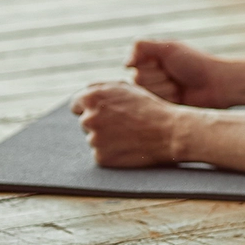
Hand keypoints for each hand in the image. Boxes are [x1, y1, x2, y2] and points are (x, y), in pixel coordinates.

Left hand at [71, 82, 191, 166]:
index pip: (76, 105)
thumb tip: (84, 92)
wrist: (169, 132)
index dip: (90, 108)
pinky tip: (127, 146)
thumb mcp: (126, 88)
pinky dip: (111, 152)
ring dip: (105, 138)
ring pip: (93, 138)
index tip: (103, 113)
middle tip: (123, 124)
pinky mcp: (101, 157)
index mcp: (92, 98)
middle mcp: (89, 118)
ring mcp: (94, 139)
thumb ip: (100, 87)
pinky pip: (100, 154)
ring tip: (128, 135)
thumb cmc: (149, 108)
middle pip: (85, 122)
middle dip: (99, 123)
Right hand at [127, 39, 227, 107]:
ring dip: (164, 89)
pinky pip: (153, 106)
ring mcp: (157, 92)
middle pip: (137, 81)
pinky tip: (179, 97)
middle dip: (158, 78)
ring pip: (145, 94)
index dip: (149, 65)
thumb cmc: (195, 63)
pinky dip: (168, 99)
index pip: (133, 65)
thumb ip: (142, 47)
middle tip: (175, 76)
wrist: (217, 84)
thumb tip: (125, 63)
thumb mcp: (169, 48)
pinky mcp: (163, 107)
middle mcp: (151, 76)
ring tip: (179, 87)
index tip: (164, 63)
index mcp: (151, 60)